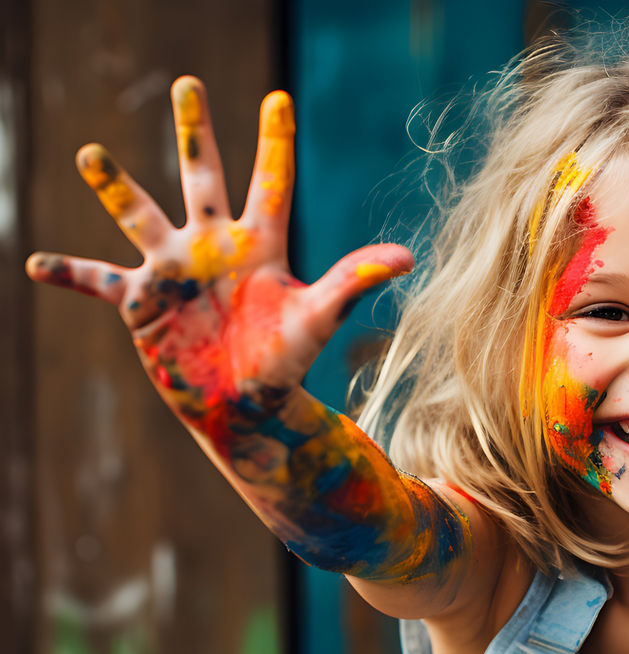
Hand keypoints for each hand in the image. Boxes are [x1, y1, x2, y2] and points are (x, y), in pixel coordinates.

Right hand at [25, 76, 411, 425]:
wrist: (246, 408)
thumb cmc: (286, 364)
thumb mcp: (317, 317)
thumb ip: (353, 281)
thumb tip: (406, 257)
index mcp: (260, 245)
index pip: (270, 182)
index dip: (273, 141)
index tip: (277, 96)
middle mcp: (215, 246)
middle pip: (202, 177)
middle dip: (193, 133)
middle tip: (188, 84)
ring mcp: (175, 270)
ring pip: (140, 215)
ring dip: (115, 188)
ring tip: (91, 155)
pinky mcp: (142, 303)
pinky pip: (98, 279)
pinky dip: (69, 272)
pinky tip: (36, 264)